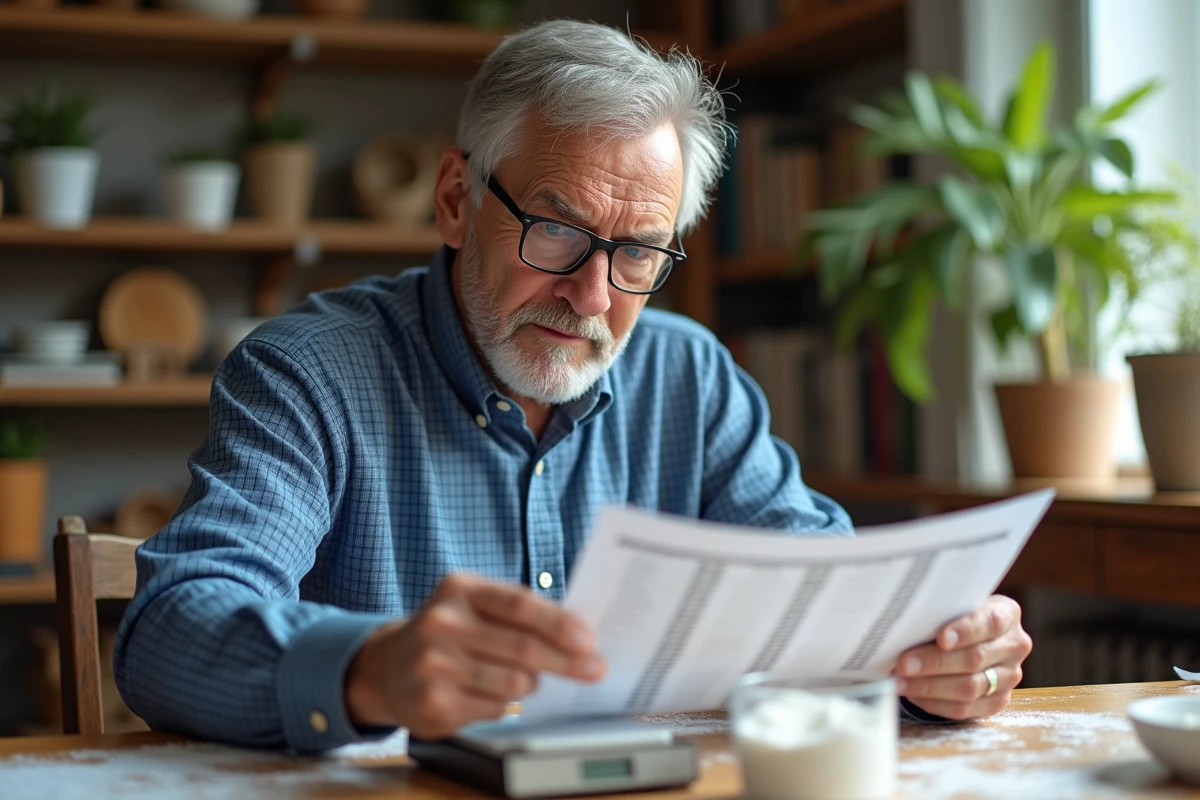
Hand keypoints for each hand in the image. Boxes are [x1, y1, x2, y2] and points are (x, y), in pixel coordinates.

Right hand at [344, 574, 604, 738]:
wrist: (386, 667)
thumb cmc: (447, 632)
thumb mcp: (473, 604)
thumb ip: (518, 612)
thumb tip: (577, 632)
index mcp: (459, 589)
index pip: (520, 605)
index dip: (559, 624)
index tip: (588, 640)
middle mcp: (442, 624)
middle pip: (522, 648)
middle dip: (566, 662)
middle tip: (593, 669)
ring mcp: (435, 665)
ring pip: (513, 683)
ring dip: (532, 684)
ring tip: (528, 678)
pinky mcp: (434, 703)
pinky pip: (495, 708)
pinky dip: (507, 704)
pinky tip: (493, 693)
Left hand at [894, 594, 1031, 719]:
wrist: (965, 637)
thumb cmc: (952, 617)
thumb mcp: (952, 606)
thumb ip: (940, 612)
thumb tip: (908, 625)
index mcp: (1007, 613)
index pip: (990, 622)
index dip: (964, 631)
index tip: (941, 638)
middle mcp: (1014, 645)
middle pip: (975, 658)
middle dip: (935, 662)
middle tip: (904, 664)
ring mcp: (1009, 677)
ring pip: (970, 687)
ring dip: (930, 686)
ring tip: (902, 681)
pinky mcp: (997, 701)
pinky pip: (965, 709)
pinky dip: (935, 703)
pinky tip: (914, 694)